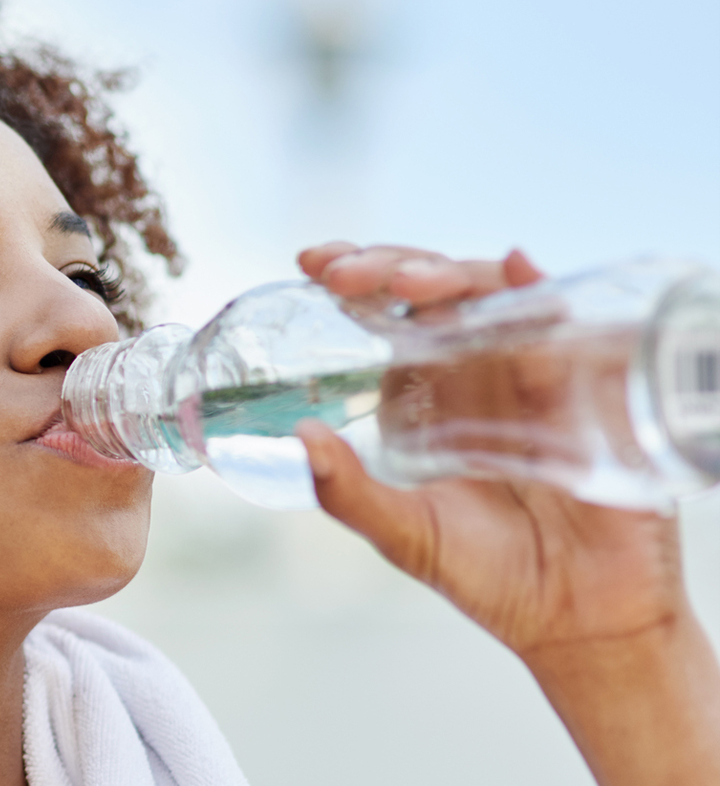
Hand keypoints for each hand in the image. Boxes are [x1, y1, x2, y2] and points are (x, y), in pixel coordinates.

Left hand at [294, 242, 719, 785]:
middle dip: (389, 266)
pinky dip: (538, 290)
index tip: (314, 264)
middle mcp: (477, 371)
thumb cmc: (491, 575)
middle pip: (435, 289)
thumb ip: (348, 492)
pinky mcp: (585, 387)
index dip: (355, 277)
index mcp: (427, 393)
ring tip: (409, 287)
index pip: (387, 315)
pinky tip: (516, 272)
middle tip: (347, 273)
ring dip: (450, 276)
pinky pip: (566, 323)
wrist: (581, 619)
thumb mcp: (405, 534)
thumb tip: (299, 437)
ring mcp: (532, 372)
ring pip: (491, 293)